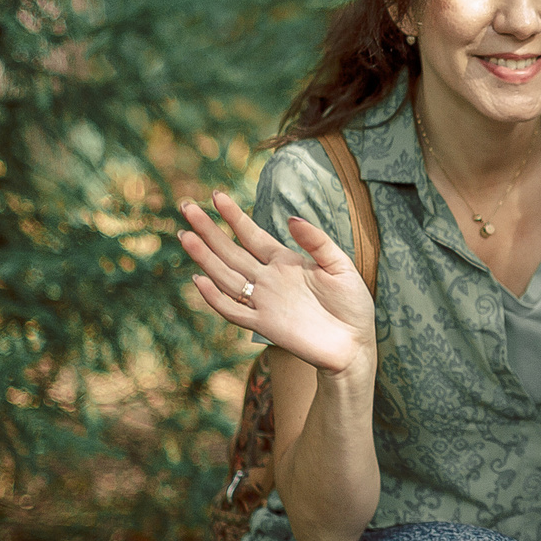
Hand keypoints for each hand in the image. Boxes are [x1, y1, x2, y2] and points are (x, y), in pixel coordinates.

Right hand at [177, 191, 376, 378]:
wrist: (355, 344)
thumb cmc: (352, 304)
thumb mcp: (340, 265)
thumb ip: (317, 242)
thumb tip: (291, 218)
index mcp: (286, 261)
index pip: (252, 234)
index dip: (234, 217)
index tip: (216, 196)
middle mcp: (269, 279)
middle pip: (231, 251)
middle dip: (209, 230)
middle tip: (187, 208)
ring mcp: (264, 302)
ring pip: (226, 276)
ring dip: (205, 257)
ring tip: (185, 236)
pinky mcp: (264, 325)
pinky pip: (233, 310)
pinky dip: (215, 297)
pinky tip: (198, 280)